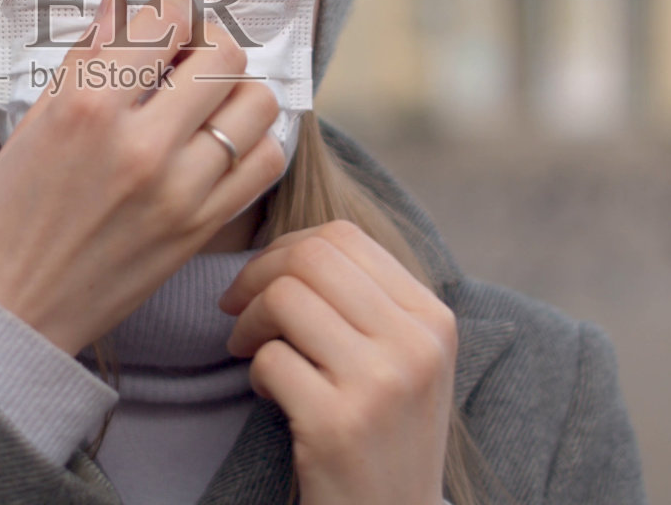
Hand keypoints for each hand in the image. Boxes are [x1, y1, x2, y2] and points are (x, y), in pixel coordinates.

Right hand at [0, 0, 286, 353]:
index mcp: (86, 106)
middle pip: (225, 54)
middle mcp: (140, 143)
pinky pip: (263, 164)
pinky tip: (219, 146)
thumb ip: (84, 60)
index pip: (167, 17)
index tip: (159, 23)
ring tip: (204, 106)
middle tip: (183, 63)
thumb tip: (123, 8)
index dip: (168, 8)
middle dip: (206, 46)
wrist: (1, 314)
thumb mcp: (29, 123)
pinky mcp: (197, 231)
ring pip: (256, 105)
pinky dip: (251, 144)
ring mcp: (177, 191)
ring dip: (235, 93)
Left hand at [219, 221, 456, 504]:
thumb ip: (369, 300)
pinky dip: (257, 373)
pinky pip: (270, 360)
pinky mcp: (337, 424)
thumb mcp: (405, 360)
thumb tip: (294, 243)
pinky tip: (273, 396)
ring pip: (285, 299)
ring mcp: (379, 384)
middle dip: (257, 275)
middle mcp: (414, 345)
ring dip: (250, 323)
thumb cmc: (385, 432)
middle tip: (238, 309)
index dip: (286, 247)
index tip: (264, 279)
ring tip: (254, 352)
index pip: (345, 237)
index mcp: (432, 318)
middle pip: (311, 258)